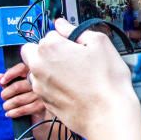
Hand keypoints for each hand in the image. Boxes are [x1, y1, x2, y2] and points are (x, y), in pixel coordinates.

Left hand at [0, 63, 44, 123]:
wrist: (43, 108)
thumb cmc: (26, 93)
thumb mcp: (17, 84)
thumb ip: (7, 80)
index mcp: (33, 72)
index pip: (21, 68)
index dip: (10, 74)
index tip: (2, 82)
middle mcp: (38, 82)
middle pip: (16, 86)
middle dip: (5, 94)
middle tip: (4, 97)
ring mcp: (41, 94)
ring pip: (17, 100)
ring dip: (8, 105)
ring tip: (6, 106)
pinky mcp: (41, 106)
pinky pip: (23, 110)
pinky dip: (13, 113)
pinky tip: (9, 113)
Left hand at [21, 18, 139, 139]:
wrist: (108, 115)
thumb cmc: (107, 81)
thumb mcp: (100, 43)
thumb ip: (76, 30)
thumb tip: (61, 24)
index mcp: (50, 47)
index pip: (50, 34)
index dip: (65, 38)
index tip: (76, 46)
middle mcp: (39, 66)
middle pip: (32, 51)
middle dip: (46, 51)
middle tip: (68, 57)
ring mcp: (40, 86)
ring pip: (36, 70)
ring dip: (47, 69)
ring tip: (73, 76)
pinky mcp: (44, 102)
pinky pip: (43, 87)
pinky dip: (53, 85)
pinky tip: (73, 89)